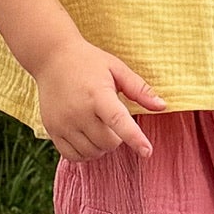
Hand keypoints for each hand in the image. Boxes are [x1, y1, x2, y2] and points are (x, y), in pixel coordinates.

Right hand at [36, 40, 167, 161]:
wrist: (51, 57)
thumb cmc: (88, 62)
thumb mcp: (116, 68)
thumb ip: (140, 89)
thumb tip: (162, 106)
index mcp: (98, 94)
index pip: (119, 121)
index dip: (135, 138)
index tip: (147, 152)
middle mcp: (79, 111)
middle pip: (108, 143)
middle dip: (117, 138)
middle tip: (111, 120)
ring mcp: (63, 122)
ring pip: (92, 152)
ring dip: (101, 146)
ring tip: (99, 127)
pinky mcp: (52, 129)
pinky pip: (72, 156)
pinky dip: (85, 153)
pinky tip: (87, 137)